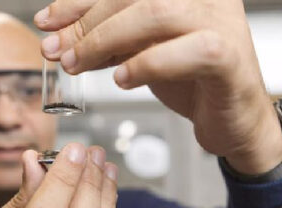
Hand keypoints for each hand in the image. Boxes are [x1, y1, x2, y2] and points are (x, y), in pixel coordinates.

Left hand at [34, 0, 281, 173]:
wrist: (233, 121)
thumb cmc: (192, 82)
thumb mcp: (138, 52)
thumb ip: (106, 39)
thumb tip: (58, 35)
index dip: (80, 1)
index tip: (47, 21)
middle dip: (85, 23)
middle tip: (55, 49)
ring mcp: (221, 21)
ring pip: (155, 13)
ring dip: (105, 40)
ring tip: (78, 64)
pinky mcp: (229, 54)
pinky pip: (185, 50)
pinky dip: (146, 64)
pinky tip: (121, 79)